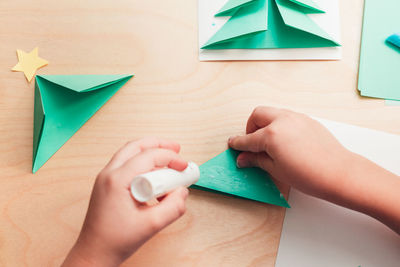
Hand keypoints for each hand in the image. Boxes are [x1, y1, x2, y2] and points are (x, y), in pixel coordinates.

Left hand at [62, 138, 188, 266]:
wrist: (93, 254)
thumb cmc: (114, 241)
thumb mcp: (151, 226)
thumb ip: (173, 207)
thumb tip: (183, 192)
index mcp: (116, 180)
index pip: (148, 156)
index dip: (170, 157)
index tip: (183, 167)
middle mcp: (108, 174)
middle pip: (135, 146)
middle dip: (158, 145)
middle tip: (176, 148)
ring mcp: (105, 179)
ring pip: (129, 154)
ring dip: (150, 153)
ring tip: (168, 161)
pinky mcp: (107, 186)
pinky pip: (126, 166)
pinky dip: (142, 165)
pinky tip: (155, 178)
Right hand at [228, 106, 351, 198]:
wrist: (338, 173)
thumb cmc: (309, 175)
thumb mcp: (276, 169)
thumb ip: (256, 160)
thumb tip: (243, 158)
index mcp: (271, 134)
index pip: (248, 139)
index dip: (238, 144)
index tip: (233, 145)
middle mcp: (282, 121)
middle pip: (257, 115)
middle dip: (251, 127)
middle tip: (252, 143)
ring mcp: (296, 118)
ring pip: (273, 112)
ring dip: (265, 123)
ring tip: (269, 142)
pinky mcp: (307, 120)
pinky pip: (287, 117)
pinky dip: (280, 124)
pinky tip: (284, 141)